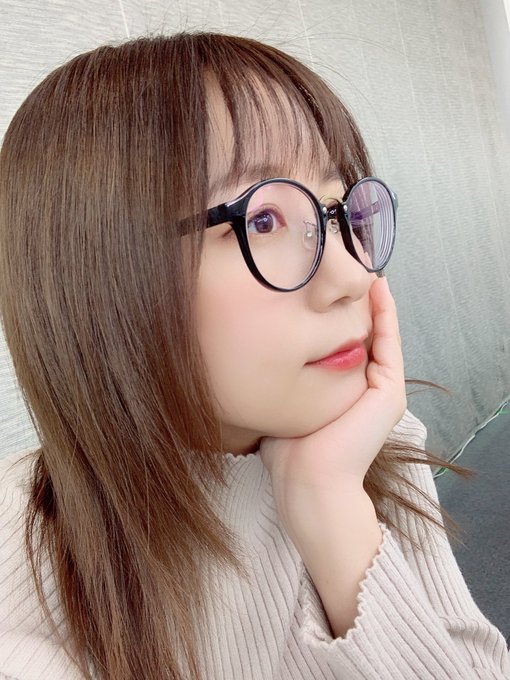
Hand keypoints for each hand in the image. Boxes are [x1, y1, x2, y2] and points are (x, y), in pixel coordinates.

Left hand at [259, 276, 405, 518]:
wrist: (306, 480)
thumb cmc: (287, 449)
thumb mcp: (283, 401)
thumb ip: (282, 379)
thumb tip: (259, 353)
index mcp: (344, 390)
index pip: (344, 341)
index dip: (338, 312)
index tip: (327, 284)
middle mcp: (365, 388)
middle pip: (364, 334)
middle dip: (357, 301)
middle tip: (351, 265)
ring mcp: (381, 390)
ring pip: (380, 334)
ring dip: (375, 302)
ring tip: (366, 268)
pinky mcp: (389, 393)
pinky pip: (388, 344)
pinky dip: (385, 315)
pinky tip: (377, 289)